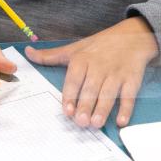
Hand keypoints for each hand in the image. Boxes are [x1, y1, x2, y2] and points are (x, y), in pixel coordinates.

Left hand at [25, 17, 158, 127]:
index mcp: (83, 59)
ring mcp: (117, 73)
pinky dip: (126, 108)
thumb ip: (51, 55)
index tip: (67, 111)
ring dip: (103, 109)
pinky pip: (129, 95)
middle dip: (86, 105)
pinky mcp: (132, 79)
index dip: (70, 95)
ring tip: (96, 124)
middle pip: (91, 88)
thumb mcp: (75, 48)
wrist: (133, 36)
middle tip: (81, 122)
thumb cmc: (100, 45)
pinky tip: (121, 121)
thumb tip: (27, 52)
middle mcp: (99, 66)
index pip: (74, 79)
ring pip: (109, 93)